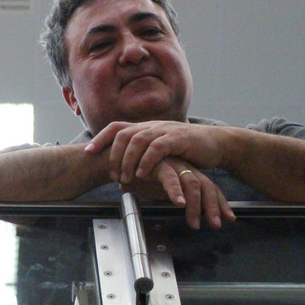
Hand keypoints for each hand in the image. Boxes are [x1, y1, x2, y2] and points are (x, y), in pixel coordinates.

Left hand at [86, 120, 227, 184]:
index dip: (100, 138)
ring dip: (128, 160)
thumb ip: (143, 158)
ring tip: (125, 178)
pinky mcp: (178, 138)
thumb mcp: (161, 152)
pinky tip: (143, 174)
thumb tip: (123, 176)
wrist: (216, 144)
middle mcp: (152, 126)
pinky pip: (157, 147)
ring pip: (138, 140)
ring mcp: (164, 130)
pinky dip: (147, 161)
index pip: (116, 127)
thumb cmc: (186, 151)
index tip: (88, 152)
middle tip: (111, 175)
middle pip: (123, 134)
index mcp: (145, 128)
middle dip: (113, 155)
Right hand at [121, 158, 234, 229]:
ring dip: (195, 205)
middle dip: (213, 207)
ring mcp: (173, 164)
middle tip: (216, 225)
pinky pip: (170, 178)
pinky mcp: (159, 163)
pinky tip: (178, 203)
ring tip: (194, 223)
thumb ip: (174, 197)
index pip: (209, 188)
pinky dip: (175, 191)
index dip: (219, 204)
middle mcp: (183, 168)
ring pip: (192, 183)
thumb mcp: (160, 190)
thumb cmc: (138, 175)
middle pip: (206, 186)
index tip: (229, 219)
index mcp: (187, 173)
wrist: (118, 160)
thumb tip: (188, 213)